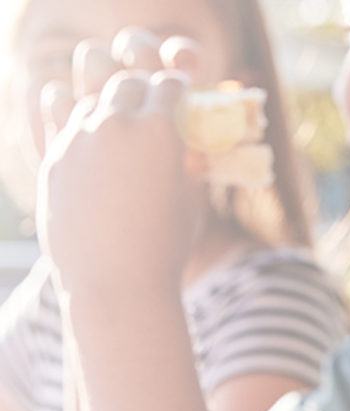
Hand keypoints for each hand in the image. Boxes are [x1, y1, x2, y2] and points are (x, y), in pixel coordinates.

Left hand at [37, 28, 207, 296]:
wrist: (116, 284)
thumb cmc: (166, 248)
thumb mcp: (191, 201)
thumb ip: (188, 166)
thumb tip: (190, 151)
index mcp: (161, 130)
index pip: (168, 84)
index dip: (177, 88)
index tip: (180, 96)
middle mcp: (117, 125)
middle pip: (127, 82)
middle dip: (141, 88)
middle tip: (148, 104)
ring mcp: (79, 139)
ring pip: (89, 96)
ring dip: (106, 102)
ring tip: (115, 121)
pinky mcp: (52, 159)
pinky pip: (61, 122)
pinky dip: (78, 124)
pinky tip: (90, 139)